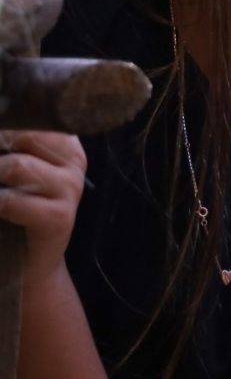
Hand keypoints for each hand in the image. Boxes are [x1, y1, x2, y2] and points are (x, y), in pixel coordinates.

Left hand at [0, 130, 87, 287]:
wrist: (29, 263)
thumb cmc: (16, 210)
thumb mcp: (18, 172)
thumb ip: (12, 147)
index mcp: (66, 143)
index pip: (37, 115)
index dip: (8, 117)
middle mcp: (74, 161)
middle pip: (25, 133)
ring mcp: (70, 189)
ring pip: (17, 165)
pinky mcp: (58, 218)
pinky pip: (11, 201)